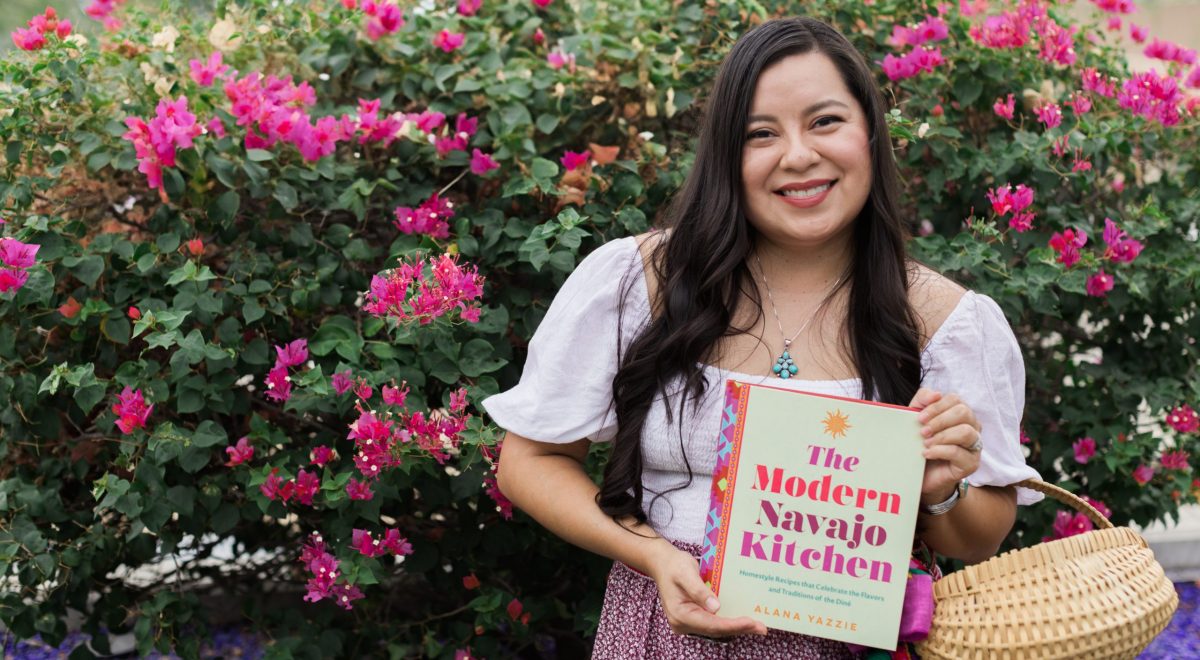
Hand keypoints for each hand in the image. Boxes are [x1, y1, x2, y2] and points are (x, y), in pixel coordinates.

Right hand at [646, 542, 766, 638]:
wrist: (663, 564)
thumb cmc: (674, 566)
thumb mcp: (686, 573)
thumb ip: (699, 591)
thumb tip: (716, 607)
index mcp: (680, 615)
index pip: (711, 624)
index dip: (733, 625)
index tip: (751, 623)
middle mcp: (683, 623)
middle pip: (716, 630)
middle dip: (739, 628)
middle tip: (762, 628)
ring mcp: (688, 622)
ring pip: (716, 629)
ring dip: (737, 627)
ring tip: (757, 626)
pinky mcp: (694, 618)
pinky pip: (714, 623)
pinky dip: (729, 622)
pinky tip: (743, 620)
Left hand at [909, 388, 981, 504]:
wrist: (921, 473)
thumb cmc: (921, 442)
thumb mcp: (917, 418)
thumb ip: (923, 400)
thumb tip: (936, 394)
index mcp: (960, 413)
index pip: (955, 400)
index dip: (936, 406)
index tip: (919, 417)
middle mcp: (972, 427)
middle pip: (964, 412)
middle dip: (939, 420)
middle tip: (922, 431)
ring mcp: (974, 446)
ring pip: (965, 432)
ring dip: (941, 436)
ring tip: (925, 443)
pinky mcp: (971, 463)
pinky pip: (958, 452)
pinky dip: (939, 451)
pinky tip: (926, 454)